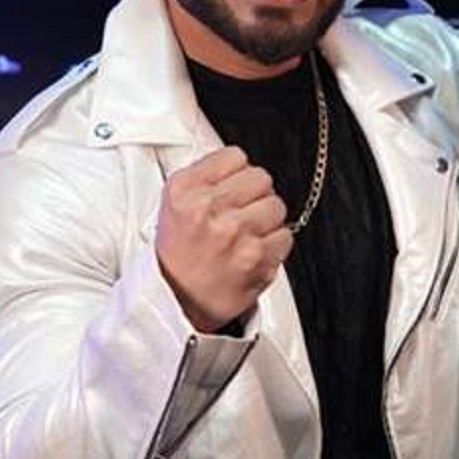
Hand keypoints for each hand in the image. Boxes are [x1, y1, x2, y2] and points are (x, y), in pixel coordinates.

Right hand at [155, 146, 291, 331]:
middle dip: (254, 195)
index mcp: (185, 191)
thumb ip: (206, 176)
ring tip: (246, 235)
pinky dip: (274, 244)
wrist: (178, 302)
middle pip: (261, 178)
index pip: (235, 156)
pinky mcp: (258, 259)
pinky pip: (285, 236)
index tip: (230, 188)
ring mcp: (235, 234)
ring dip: (266, 220)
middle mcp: (208, 210)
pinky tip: (253, 252)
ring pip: (277, 205)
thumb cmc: (179, 255)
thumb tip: (241, 162)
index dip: (236, 174)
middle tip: (239, 214)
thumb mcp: (174, 204)